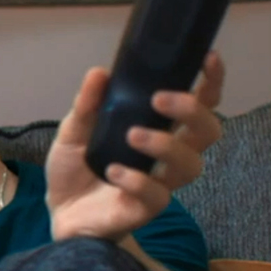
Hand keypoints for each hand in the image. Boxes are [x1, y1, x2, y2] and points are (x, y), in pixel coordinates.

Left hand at [45, 51, 226, 241]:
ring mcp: (161, 183)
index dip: (210, 82)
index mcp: (160, 128)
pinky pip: (157, 195)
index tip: (208, 59)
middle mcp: (169, 155)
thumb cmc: (76, 167)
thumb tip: (100, 73)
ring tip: (132, 135)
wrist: (60, 211)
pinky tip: (114, 171)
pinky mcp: (146, 208)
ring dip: (165, 144)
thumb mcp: (74, 130)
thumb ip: (87, 105)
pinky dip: (138, 180)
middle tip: (159, 99)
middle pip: (208, 131)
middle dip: (192, 111)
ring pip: (190, 164)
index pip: (199, 104)